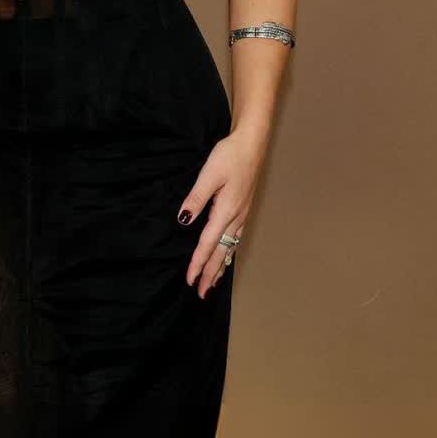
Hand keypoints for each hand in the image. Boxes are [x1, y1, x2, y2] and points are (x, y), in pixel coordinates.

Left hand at [176, 121, 268, 298]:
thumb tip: (184, 220)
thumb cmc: (230, 156)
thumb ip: (196, 198)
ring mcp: (241, 215)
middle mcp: (235, 217)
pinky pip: (235, 239)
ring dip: (220, 267)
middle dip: (210, 274)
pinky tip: (226, 257)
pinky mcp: (243, 210)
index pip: (208, 244)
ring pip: (230, 248)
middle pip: (221, 253)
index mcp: (225, 211)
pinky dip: (229, 253)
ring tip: (213, 284)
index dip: (198, 264)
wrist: (252, 144)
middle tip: (202, 293)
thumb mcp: (209, 175)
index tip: (190, 280)